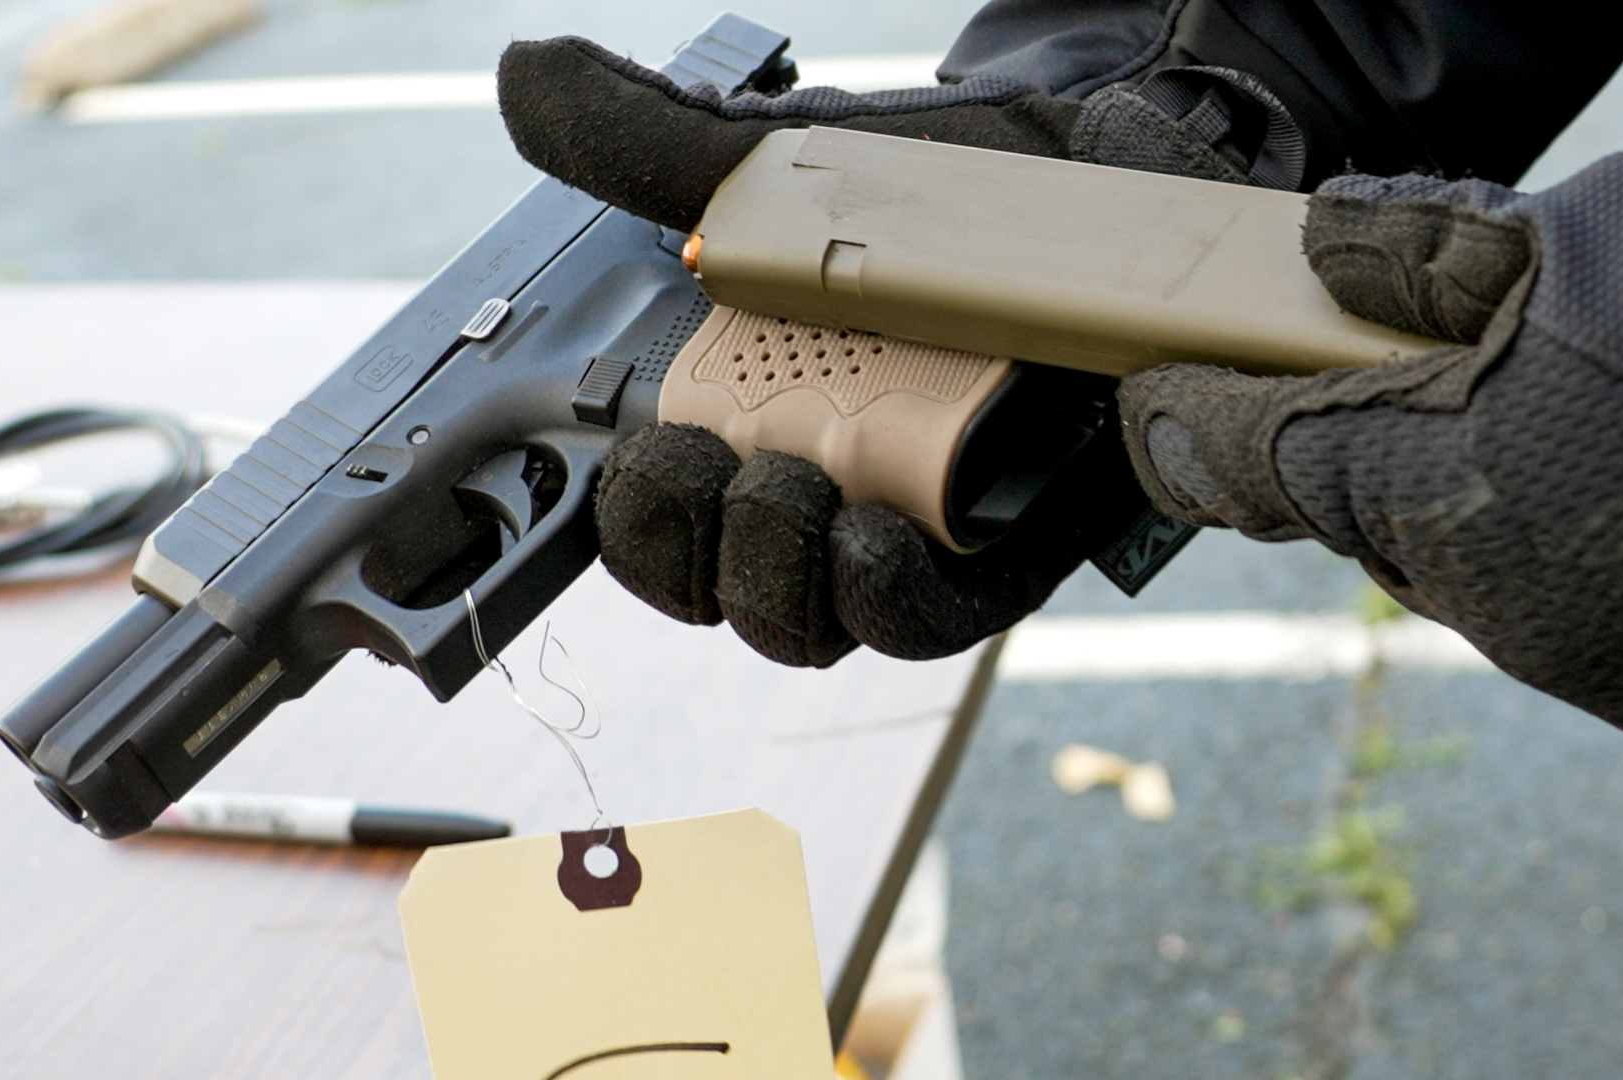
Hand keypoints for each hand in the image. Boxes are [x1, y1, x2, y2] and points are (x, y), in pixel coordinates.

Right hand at [495, 36, 1301, 666]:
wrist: (1097, 176)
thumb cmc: (937, 186)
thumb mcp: (790, 164)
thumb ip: (656, 143)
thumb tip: (526, 79)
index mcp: (748, 418)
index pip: (660, 519)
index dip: (634, 521)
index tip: (642, 457)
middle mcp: (818, 489)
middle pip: (721, 590)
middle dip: (690, 550)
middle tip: (707, 465)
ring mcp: (905, 527)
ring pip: (810, 622)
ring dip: (773, 576)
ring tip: (790, 487)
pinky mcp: (1000, 552)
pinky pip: (926, 615)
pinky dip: (881, 593)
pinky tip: (868, 537)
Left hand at [1120, 147, 1622, 741]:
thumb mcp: (1587, 238)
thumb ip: (1430, 250)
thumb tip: (1325, 246)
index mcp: (1415, 480)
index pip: (1247, 456)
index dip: (1189, 420)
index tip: (1154, 400)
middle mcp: (1469, 591)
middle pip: (1370, 509)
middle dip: (1383, 441)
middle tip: (1456, 366)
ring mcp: (1563, 656)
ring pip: (1476, 559)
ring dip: (1496, 492)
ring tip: (1595, 415)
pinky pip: (1571, 603)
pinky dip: (1582, 545)